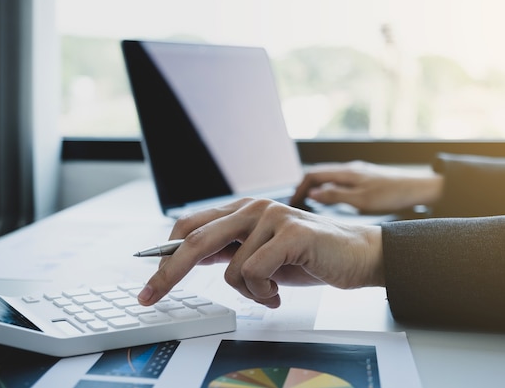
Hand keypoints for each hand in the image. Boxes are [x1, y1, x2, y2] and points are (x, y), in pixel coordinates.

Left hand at [138, 198, 383, 307]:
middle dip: (169, 273)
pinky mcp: (291, 233)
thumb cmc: (308, 257)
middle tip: (150, 296)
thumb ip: (227, 252)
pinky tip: (280, 291)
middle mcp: (253, 208)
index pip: (191, 226)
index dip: (164, 253)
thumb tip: (186, 258)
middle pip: (195, 239)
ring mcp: (272, 217)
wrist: (356, 255)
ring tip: (271, 291)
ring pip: (231, 268)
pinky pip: (255, 273)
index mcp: (242, 211)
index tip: (148, 281)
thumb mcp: (259, 254)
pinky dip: (264, 293)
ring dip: (249, 292)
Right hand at [290, 160, 443, 212]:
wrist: (419, 189)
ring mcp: (358, 173)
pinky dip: (329, 191)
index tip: (291, 203)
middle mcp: (350, 169)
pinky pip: (340, 182)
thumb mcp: (360, 201)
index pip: (312, 175)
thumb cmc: (393, 195)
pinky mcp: (365, 179)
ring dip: (316, 190)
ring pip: (329, 179)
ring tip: (309, 206)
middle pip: (318, 175)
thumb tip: (311, 194)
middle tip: (295, 205)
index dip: (298, 189)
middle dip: (304, 189)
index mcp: (346, 172)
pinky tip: (332, 203)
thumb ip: (334, 196)